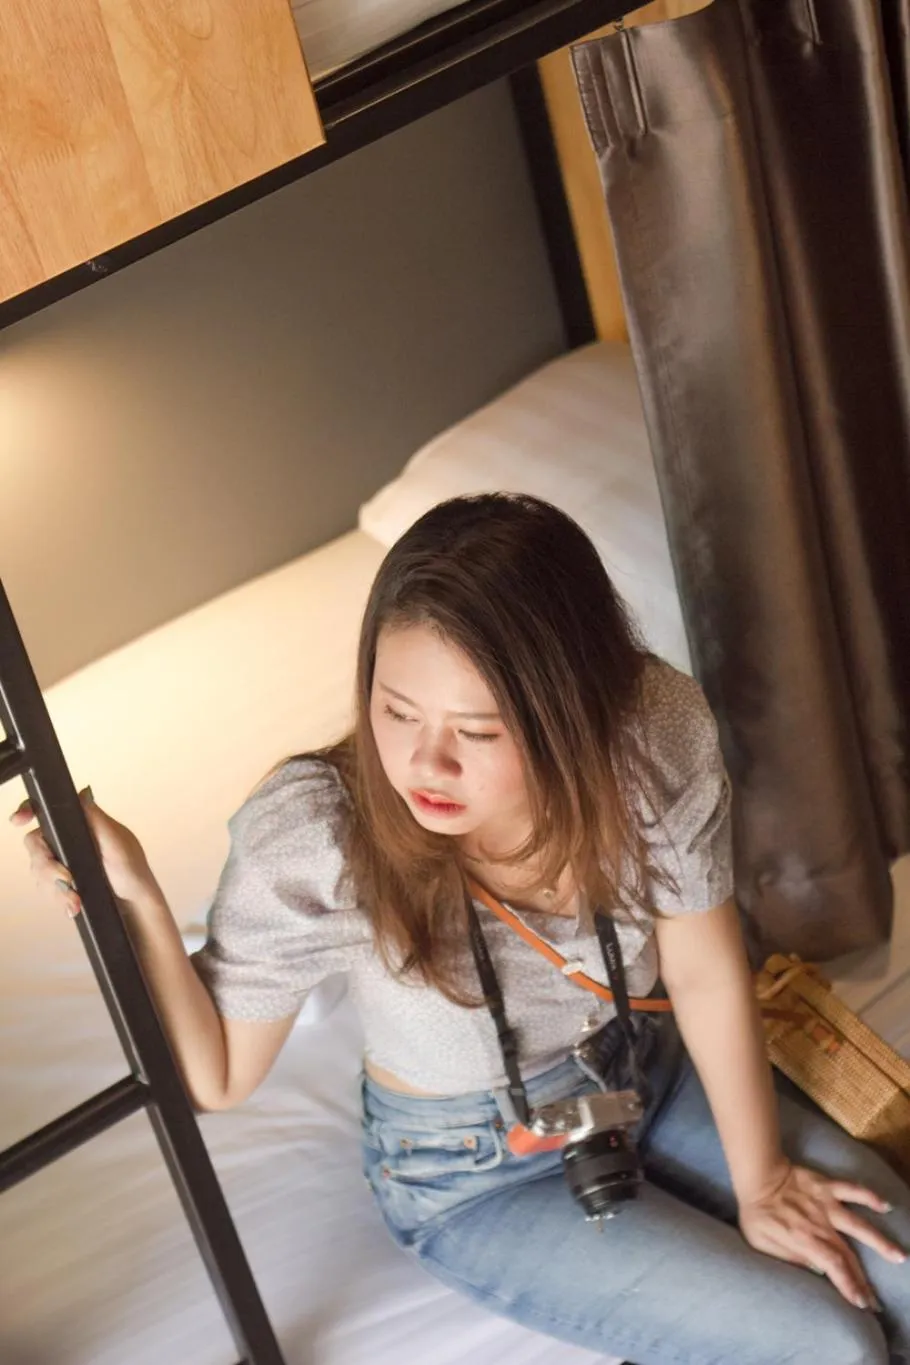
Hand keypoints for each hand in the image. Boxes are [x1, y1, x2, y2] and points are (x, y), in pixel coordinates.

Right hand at [10, 787, 153, 915]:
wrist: (133, 905)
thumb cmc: (133, 871)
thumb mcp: (117, 844)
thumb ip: (97, 820)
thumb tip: (83, 794)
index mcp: (82, 823)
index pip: (48, 811)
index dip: (28, 811)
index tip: (20, 820)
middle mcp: (69, 838)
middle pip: (36, 845)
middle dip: (48, 867)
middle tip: (67, 879)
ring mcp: (63, 860)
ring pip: (38, 870)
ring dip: (56, 888)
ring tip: (76, 899)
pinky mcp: (61, 881)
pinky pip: (46, 888)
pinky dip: (58, 897)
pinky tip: (73, 904)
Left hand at [738, 1159, 905, 1309]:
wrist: (756, 1174)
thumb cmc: (756, 1212)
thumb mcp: (761, 1243)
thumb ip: (788, 1258)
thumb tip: (815, 1271)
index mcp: (804, 1239)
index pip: (833, 1267)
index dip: (849, 1285)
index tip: (862, 1303)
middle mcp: (820, 1224)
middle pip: (848, 1255)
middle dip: (863, 1280)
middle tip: (877, 1302)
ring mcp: (826, 1204)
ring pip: (858, 1224)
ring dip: (879, 1241)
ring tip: (899, 1256)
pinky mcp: (827, 1186)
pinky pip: (851, 1189)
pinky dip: (869, 1196)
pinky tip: (886, 1206)